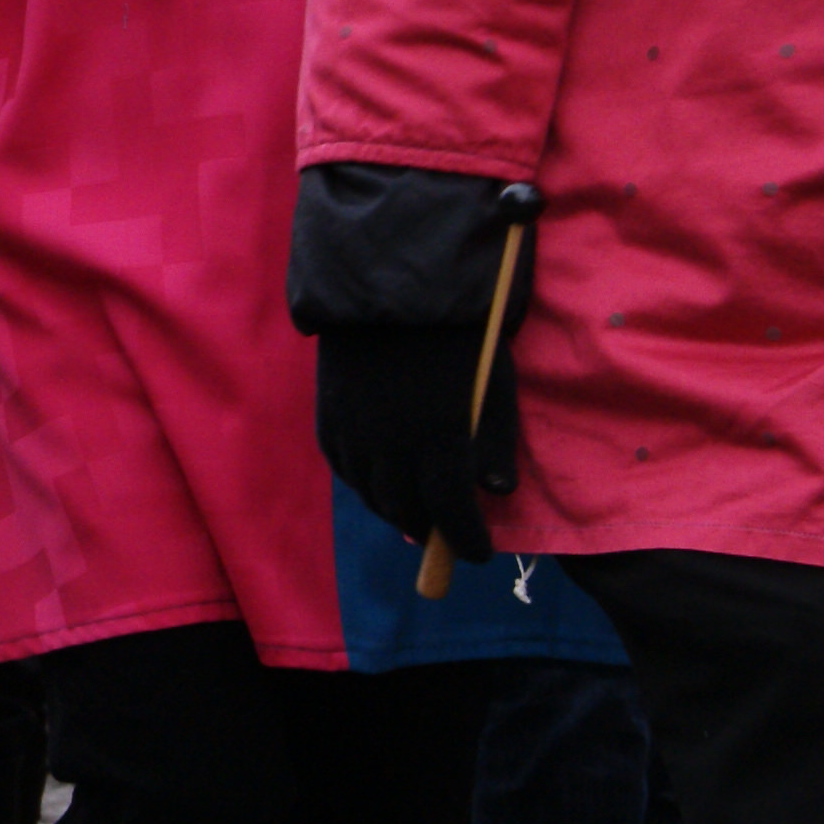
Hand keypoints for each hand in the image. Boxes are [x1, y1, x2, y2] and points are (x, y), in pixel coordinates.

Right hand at [289, 165, 538, 565]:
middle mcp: (389, 443)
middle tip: (447, 537)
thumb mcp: (494, 382)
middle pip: (404, 506)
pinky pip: (340, 460)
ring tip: (410, 513)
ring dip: (390, 506)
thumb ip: (494, 440)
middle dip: (428, 527)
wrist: (394, 271)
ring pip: (366, 487)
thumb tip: (494, 491)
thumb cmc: (462, 323)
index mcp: (438, 439)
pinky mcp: (328, 405)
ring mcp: (352, 426)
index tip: (480, 552)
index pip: (450, 512)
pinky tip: (372, 480)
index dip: (466, 539)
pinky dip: (358, 479)